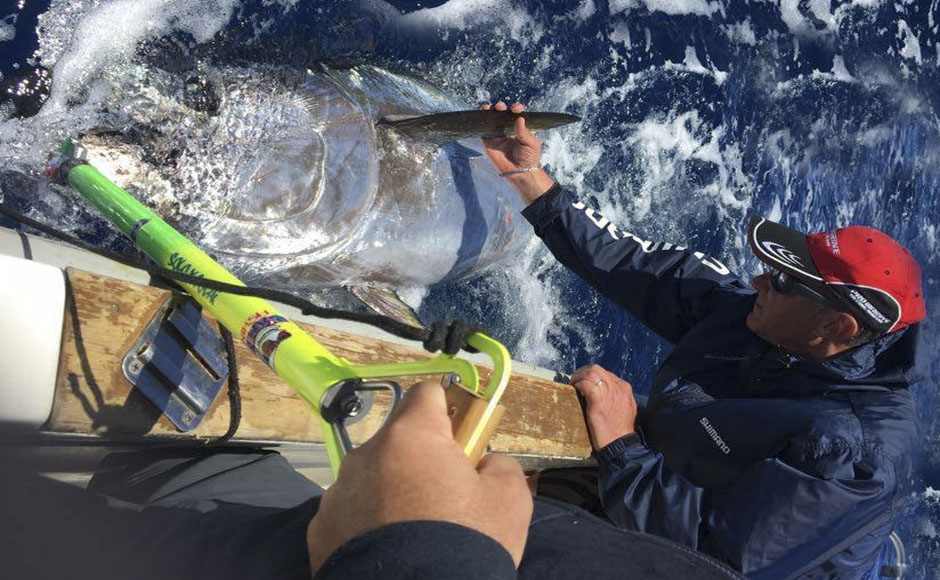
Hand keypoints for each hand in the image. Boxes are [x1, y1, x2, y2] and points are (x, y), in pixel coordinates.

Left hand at [306, 381, 532, 573]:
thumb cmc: (465, 544)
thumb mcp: (509, 500)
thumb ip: (499, 465)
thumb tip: (484, 463)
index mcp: (411, 437)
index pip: (427, 393)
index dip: (450, 410)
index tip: (463, 437)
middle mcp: (367, 454)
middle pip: (400, 440)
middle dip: (422, 460)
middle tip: (446, 497)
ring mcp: (338, 491)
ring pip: (373, 477)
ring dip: (392, 491)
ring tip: (415, 532)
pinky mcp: (320, 528)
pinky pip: (352, 512)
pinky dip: (368, 524)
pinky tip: (390, 551)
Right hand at [481, 101, 554, 203]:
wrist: (520, 173)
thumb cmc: (529, 158)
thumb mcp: (531, 143)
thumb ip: (524, 132)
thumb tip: (519, 118)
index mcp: (520, 127)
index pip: (516, 114)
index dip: (516, 108)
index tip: (516, 108)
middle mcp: (508, 128)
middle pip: (502, 113)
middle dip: (501, 107)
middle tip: (501, 107)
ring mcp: (498, 134)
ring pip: (492, 119)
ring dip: (490, 111)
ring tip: (489, 108)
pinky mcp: (489, 142)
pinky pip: (484, 130)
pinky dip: (482, 122)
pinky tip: (482, 116)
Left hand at [571, 364, 636, 450]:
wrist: (620, 444)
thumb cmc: (619, 430)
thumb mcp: (625, 409)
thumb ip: (616, 397)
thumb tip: (602, 391)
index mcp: (625, 388)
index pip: (605, 373)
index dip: (592, 376)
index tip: (584, 382)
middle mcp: (618, 387)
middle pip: (597, 369)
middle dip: (583, 372)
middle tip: (575, 380)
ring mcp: (609, 392)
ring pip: (591, 372)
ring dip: (579, 376)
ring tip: (573, 383)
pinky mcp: (599, 400)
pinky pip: (586, 383)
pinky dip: (578, 384)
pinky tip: (575, 389)